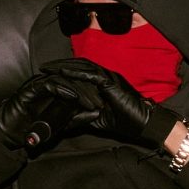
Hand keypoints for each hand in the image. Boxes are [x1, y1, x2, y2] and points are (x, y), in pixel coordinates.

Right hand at [0, 71, 101, 149]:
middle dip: (88, 91)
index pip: (76, 84)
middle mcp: (47, 83)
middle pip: (72, 80)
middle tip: (101, 102)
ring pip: (64, 80)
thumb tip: (96, 113)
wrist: (9, 135)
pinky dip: (63, 89)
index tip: (103, 104)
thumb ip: (77, 118)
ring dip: (79, 91)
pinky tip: (74, 98)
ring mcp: (38, 84)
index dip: (90, 92)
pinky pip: (50, 84)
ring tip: (91, 103)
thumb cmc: (31, 130)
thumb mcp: (61, 125)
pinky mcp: (31, 88)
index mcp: (54, 89)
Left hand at [39, 58, 175, 146]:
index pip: (81, 71)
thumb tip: (65, 121)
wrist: (144, 123)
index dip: (65, 69)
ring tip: (50, 67)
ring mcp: (109, 77)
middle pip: (79, 65)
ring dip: (65, 66)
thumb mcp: (97, 119)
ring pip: (84, 67)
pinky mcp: (112, 83)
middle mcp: (106, 76)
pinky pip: (92, 75)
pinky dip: (77, 73)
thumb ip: (82, 117)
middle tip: (44, 66)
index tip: (48, 71)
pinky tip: (64, 73)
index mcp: (103, 82)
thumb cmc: (125, 121)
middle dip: (61, 64)